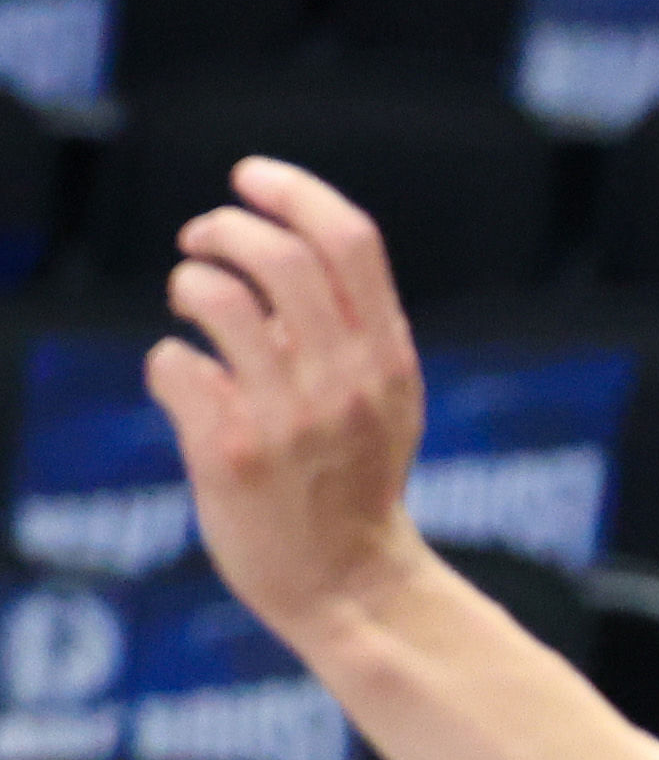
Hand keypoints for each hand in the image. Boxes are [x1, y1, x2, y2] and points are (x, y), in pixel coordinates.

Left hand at [148, 162, 438, 646]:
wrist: (345, 582)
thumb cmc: (354, 481)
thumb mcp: (386, 399)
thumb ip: (353, 330)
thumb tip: (281, 250)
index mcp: (388, 357)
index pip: (349, 240)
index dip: (293, 191)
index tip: (251, 177)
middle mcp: (343, 380)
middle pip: (278, 256)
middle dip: (225, 228)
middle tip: (201, 238)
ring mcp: (288, 416)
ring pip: (215, 299)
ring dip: (189, 284)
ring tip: (190, 302)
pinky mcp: (231, 452)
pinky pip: (174, 364)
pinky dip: (169, 362)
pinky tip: (186, 387)